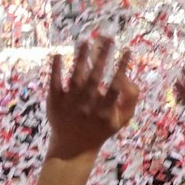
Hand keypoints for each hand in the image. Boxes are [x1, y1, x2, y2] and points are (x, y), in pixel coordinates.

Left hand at [46, 34, 140, 159]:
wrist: (73, 146)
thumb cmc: (102, 129)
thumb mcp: (122, 120)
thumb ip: (130, 100)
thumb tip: (128, 78)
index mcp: (106, 111)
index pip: (116, 85)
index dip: (122, 67)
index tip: (127, 50)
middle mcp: (88, 105)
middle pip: (96, 76)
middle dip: (103, 55)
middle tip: (108, 37)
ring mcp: (70, 102)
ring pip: (76, 75)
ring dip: (81, 57)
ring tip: (86, 40)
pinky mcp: (54, 101)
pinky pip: (55, 82)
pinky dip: (55, 68)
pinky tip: (58, 53)